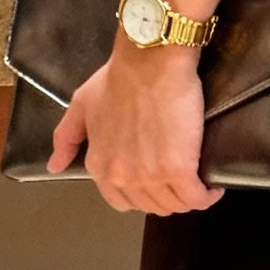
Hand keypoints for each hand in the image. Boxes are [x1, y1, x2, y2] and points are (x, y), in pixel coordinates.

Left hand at [48, 43, 223, 215]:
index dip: (140, 195)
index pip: (121, 202)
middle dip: (166, 198)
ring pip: (175, 205)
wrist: (150, 63)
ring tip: (198, 184)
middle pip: (151, 206)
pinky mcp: (179, 170)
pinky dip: (208, 195)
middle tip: (180, 181)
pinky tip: (213, 188)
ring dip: (188, 198)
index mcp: (100, 165)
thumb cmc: (119, 78)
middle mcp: (122, 176)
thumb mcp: (82, 104)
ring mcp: (150, 176)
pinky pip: (196, 198)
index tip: (154, 181)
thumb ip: (65, 137)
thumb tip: (55, 165)